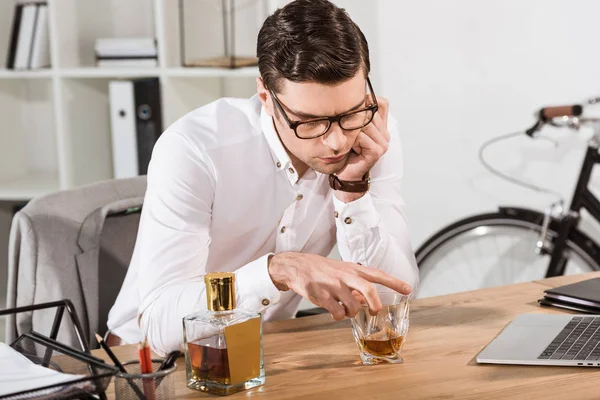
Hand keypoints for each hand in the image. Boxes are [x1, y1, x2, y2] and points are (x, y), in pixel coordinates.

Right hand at [267, 252, 411, 319]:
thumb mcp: (343, 272)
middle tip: (376, 311)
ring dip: (352, 313)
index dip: (394, 282)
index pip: (378, 274)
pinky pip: (337, 313)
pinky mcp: (321, 295)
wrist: (297, 266)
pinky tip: (334, 311)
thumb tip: (371, 301)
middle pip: (368, 288)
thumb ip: (358, 285)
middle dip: (376, 303)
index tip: (408, 289)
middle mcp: (345, 276)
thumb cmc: (324, 270)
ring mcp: (333, 285)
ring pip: (353, 306)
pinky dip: (338, 316)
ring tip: (346, 310)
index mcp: (353, 269)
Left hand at [335, 96, 389, 181]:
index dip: (369, 101)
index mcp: (382, 127)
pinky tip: (349, 147)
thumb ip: (358, 116)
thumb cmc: (347, 152)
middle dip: (354, 119)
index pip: (382, 103)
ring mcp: (383, 143)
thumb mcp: (352, 130)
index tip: (353, 106)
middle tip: (345, 131)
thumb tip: (357, 96)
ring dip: (351, 131)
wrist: (346, 174)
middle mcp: (385, 134)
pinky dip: (352, 140)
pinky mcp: (377, 151)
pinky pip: (362, 137)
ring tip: (347, 140)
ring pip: (365, 124)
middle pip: (370, 113)